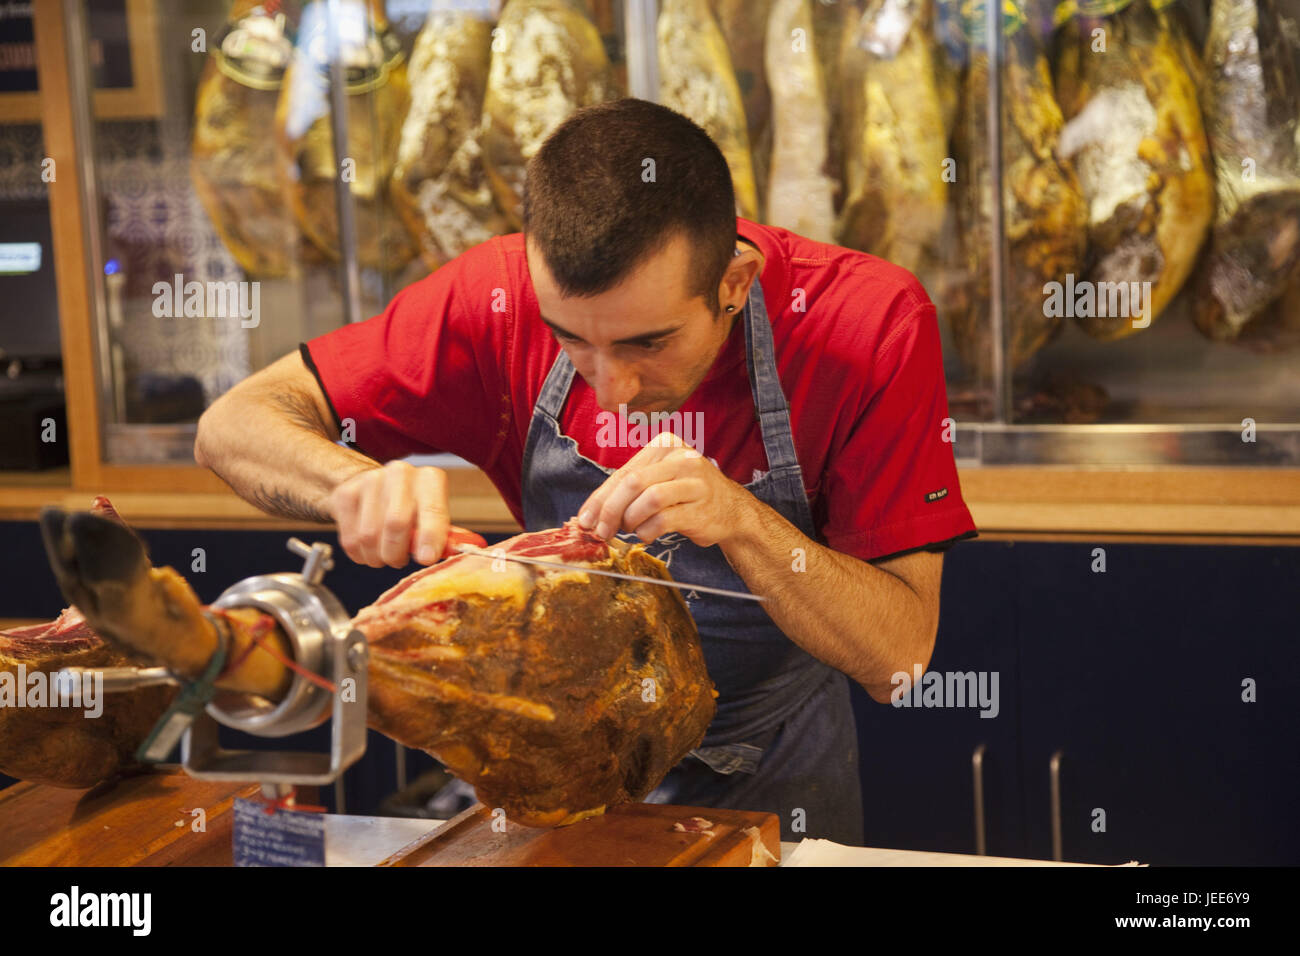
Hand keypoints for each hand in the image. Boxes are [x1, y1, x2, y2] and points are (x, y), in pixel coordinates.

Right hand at [329, 460, 485, 567]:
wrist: (372, 489)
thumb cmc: (411, 509)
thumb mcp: (434, 518)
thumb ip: (446, 537)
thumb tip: (466, 550)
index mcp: (430, 478)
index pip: (433, 510)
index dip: (430, 537)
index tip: (427, 559)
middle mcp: (400, 473)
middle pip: (396, 523)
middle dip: (398, 553)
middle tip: (400, 560)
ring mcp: (370, 481)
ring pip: (370, 536)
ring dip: (378, 557)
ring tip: (385, 554)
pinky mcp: (345, 495)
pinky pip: (351, 539)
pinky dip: (361, 555)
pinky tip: (368, 549)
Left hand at [577, 432, 745, 547]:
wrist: (731, 510)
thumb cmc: (686, 495)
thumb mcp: (658, 481)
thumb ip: (626, 492)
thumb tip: (589, 515)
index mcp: (665, 445)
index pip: (624, 471)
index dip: (600, 498)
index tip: (585, 520)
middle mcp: (682, 458)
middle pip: (633, 482)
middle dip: (610, 510)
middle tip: (601, 532)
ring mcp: (695, 482)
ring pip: (649, 499)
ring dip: (630, 520)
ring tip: (629, 529)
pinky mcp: (701, 507)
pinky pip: (664, 519)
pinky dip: (648, 531)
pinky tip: (647, 534)